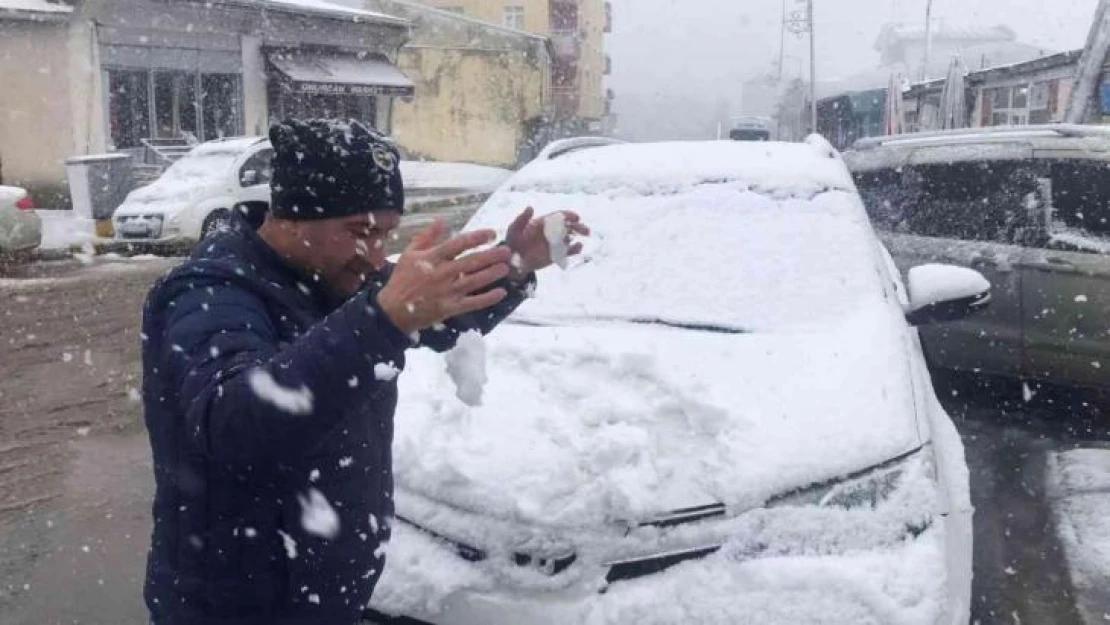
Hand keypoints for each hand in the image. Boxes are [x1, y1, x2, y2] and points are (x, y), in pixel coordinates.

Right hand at [378, 219, 511, 333]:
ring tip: (506, 268)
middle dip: (491, 255)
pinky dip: (487, 298)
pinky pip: (471, 303)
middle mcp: (441, 273)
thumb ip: (426, 237)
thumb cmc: (401, 280)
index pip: (458, 244)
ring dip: (491, 274)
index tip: (491, 233)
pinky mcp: (449, 308)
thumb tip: (441, 220)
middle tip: (507, 251)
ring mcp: (446, 292)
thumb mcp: (409, 254)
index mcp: (431, 258)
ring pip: (473, 281)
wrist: (393, 310)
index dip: (476, 238)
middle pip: (470, 262)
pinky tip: (501, 292)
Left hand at [505, 208, 589, 275]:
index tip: (576, 217)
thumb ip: (522, 219)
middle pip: (568, 225)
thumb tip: (531, 207)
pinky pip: (568, 251)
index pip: (559, 216)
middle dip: (578, 226)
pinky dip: (575, 249)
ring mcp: (555, 243)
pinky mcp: (556, 254)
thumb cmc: (513, 241)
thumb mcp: (514, 229)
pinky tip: (578, 247)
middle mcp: (552, 231)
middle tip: (585, 230)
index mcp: (544, 222)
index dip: (568, 215)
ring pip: (570, 236)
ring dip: (579, 235)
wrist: (513, 260)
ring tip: (585, 236)